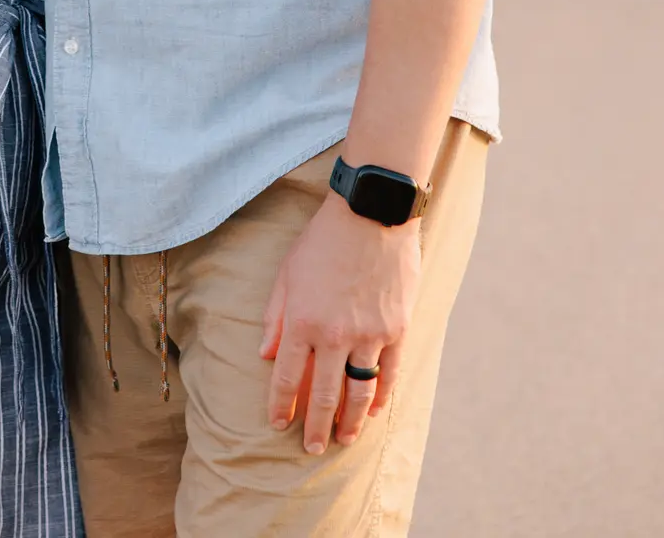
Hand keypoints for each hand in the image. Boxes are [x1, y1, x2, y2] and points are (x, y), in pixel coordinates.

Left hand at [259, 192, 420, 455]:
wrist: (370, 214)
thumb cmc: (323, 240)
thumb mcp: (287, 273)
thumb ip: (275, 317)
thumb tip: (266, 355)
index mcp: (302, 321)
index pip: (287, 377)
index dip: (281, 405)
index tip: (278, 424)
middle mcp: (334, 335)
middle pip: (323, 395)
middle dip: (315, 425)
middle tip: (311, 448)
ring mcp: (369, 335)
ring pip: (359, 392)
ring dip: (351, 422)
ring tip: (344, 439)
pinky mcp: (397, 329)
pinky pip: (390, 373)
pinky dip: (382, 395)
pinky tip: (376, 410)